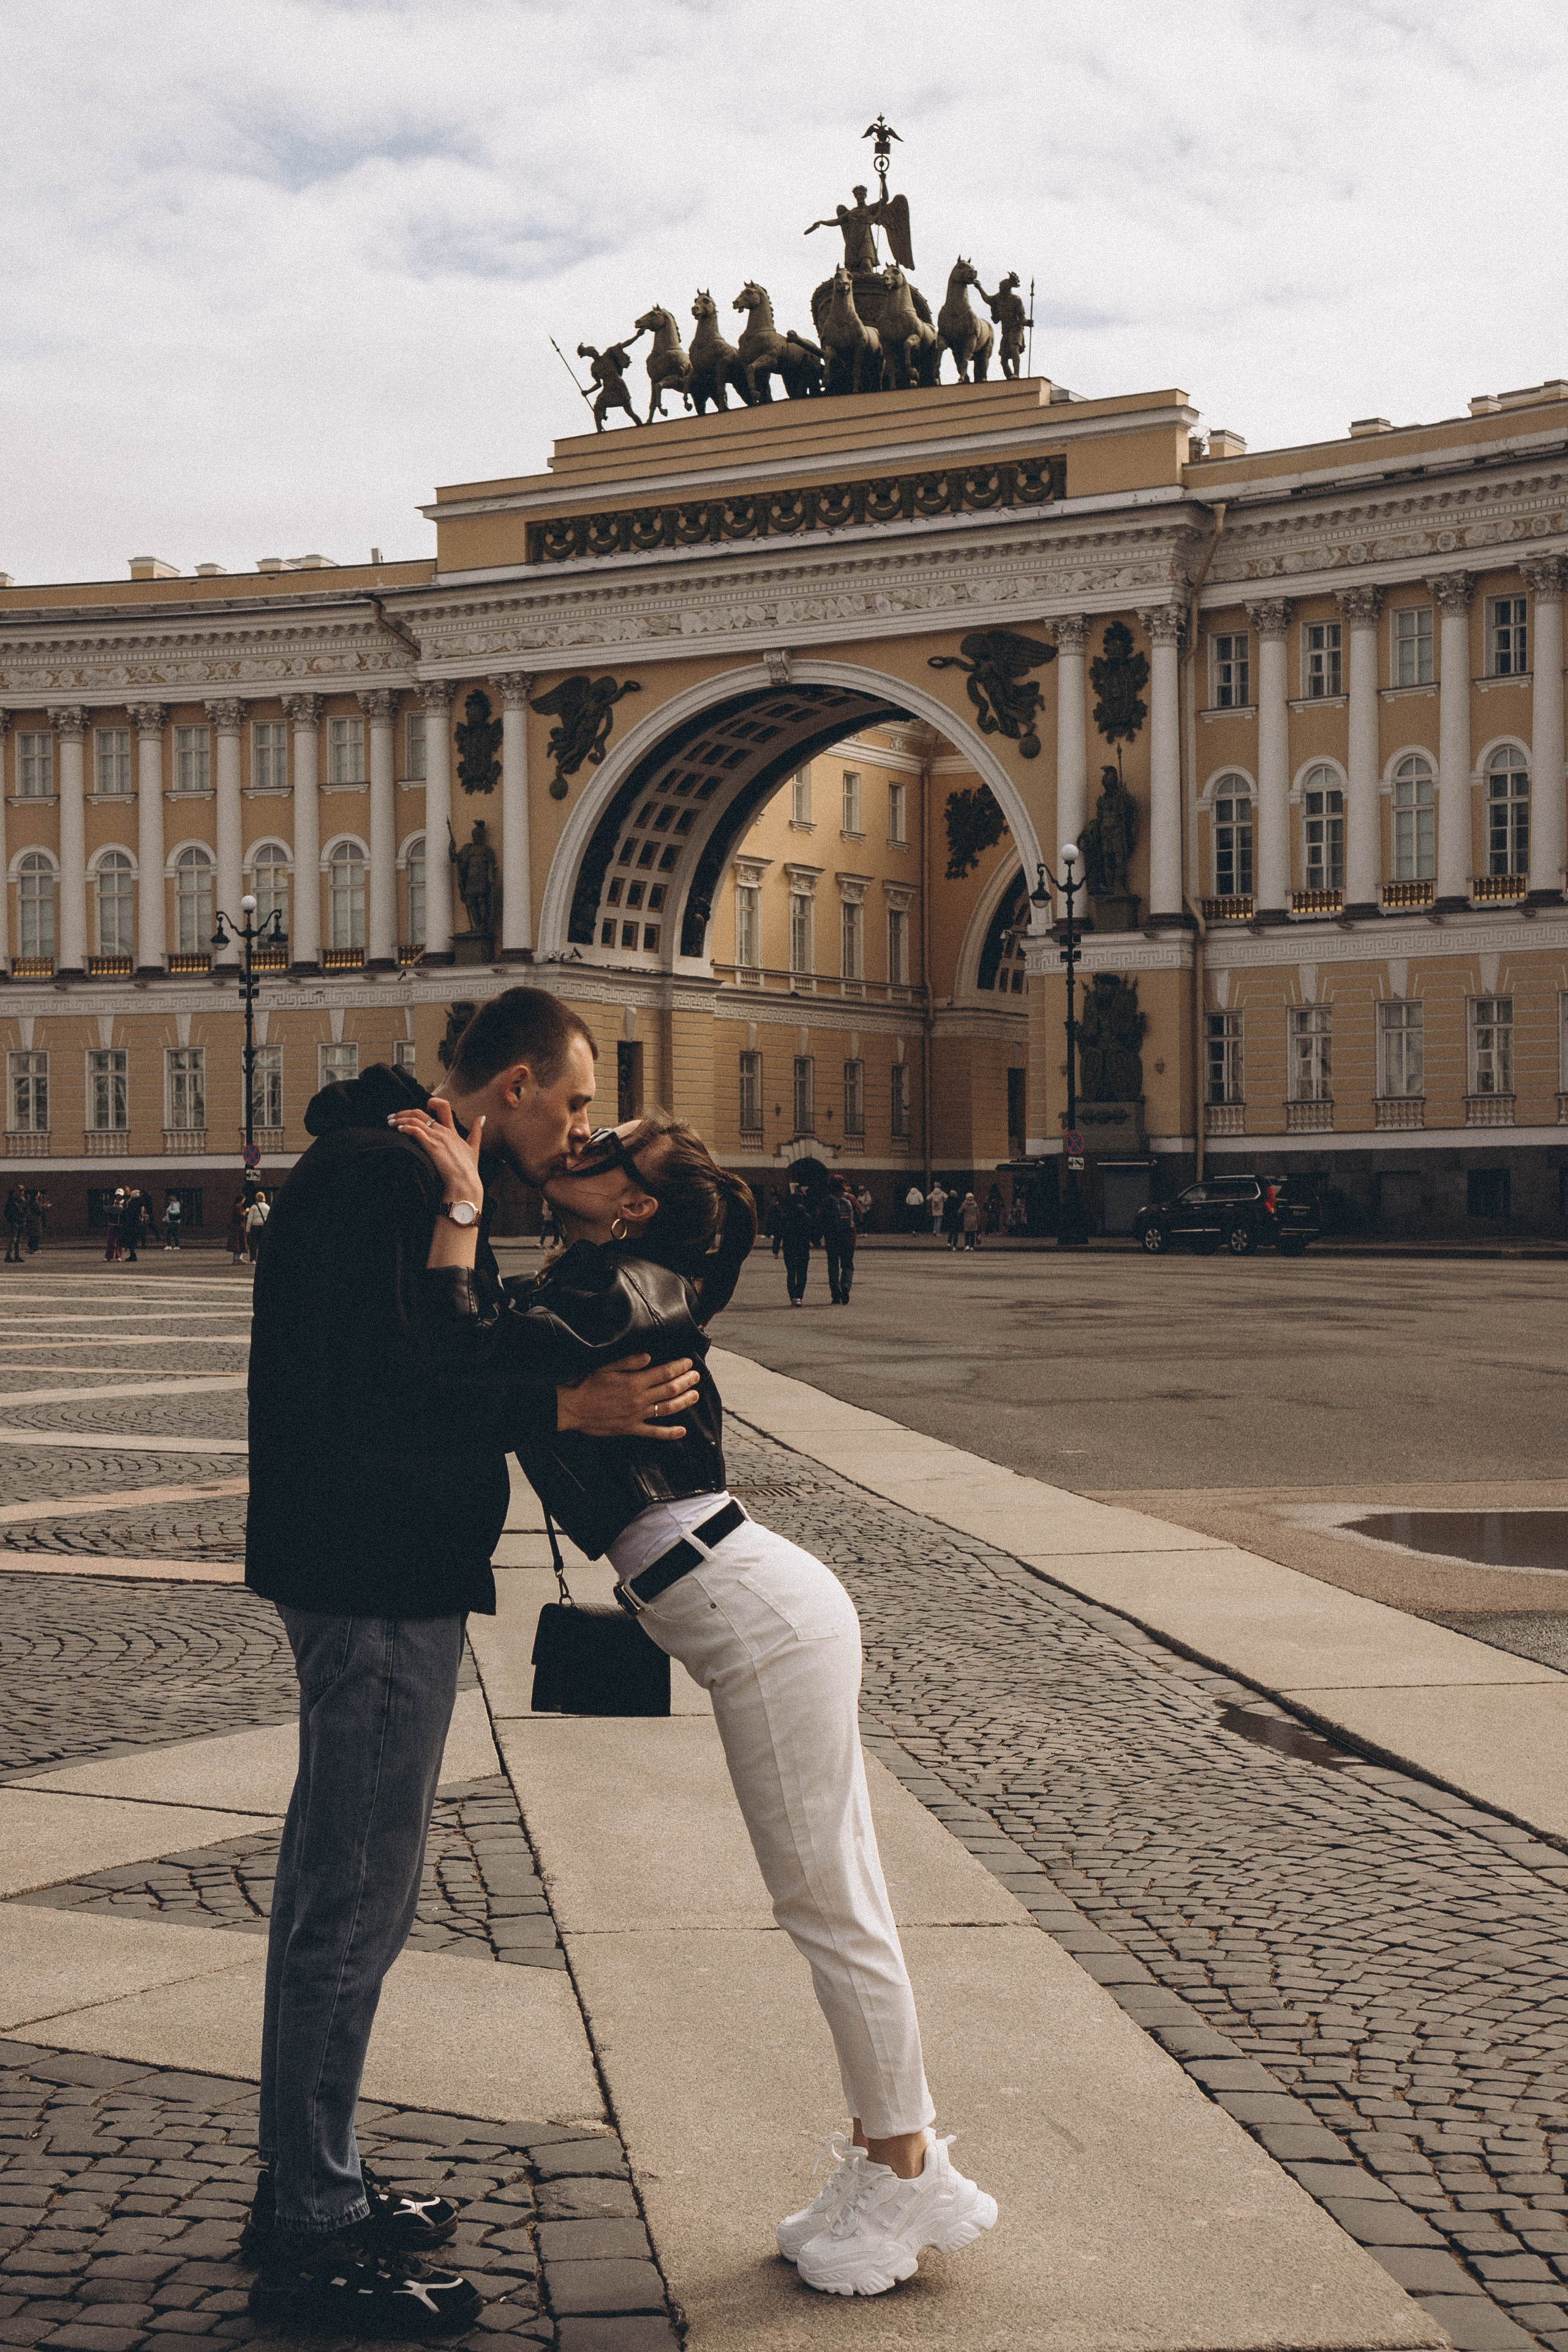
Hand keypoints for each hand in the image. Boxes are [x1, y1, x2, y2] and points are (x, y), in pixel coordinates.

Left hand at [389, 1099, 483, 1211]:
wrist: (465, 1182)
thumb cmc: (468, 1169)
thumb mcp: (474, 1148)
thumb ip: (476, 1132)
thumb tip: (481, 1118)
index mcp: (452, 1130)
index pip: (442, 1106)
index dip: (429, 1103)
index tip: (417, 1111)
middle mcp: (443, 1131)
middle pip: (422, 1112)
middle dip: (404, 1112)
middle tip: (393, 1117)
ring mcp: (437, 1137)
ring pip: (415, 1119)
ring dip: (400, 1119)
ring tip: (390, 1122)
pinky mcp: (432, 1146)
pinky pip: (416, 1130)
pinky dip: (406, 1127)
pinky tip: (399, 1130)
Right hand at [557, 1354, 700, 1439]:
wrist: (570, 1408)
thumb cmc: (585, 1384)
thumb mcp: (605, 1366)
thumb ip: (629, 1362)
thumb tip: (649, 1357)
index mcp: (634, 1382)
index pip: (664, 1373)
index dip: (679, 1367)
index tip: (688, 1363)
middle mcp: (640, 1399)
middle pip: (670, 1389)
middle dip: (686, 1381)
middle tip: (696, 1376)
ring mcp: (637, 1416)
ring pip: (667, 1409)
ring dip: (684, 1402)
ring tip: (695, 1396)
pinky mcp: (631, 1429)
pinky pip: (654, 1432)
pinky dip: (669, 1433)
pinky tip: (682, 1431)